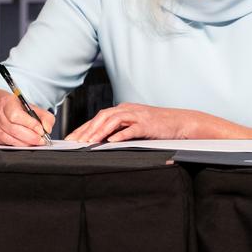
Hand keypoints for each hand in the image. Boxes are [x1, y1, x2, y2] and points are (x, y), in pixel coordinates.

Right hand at [0, 90, 55, 146]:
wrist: (3, 109)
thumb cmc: (18, 108)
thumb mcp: (34, 108)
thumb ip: (45, 117)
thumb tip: (47, 128)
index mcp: (7, 102)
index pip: (16, 115)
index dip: (30, 124)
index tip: (41, 130)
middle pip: (13, 129)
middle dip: (30, 136)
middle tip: (41, 140)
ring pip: (9, 138)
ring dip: (25, 143)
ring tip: (35, 142)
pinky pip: (7, 143)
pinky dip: (19, 145)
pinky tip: (26, 143)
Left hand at [66, 103, 197, 142]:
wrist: (179, 122)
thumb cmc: (157, 125)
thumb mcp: (134, 125)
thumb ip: (119, 130)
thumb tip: (101, 140)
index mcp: (122, 110)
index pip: (98, 118)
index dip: (84, 127)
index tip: (72, 138)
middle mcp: (127, 110)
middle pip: (102, 117)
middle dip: (87, 129)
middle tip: (75, 142)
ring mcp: (137, 115)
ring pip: (113, 121)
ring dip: (99, 132)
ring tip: (89, 142)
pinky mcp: (147, 124)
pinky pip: (131, 129)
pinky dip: (121, 135)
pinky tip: (112, 142)